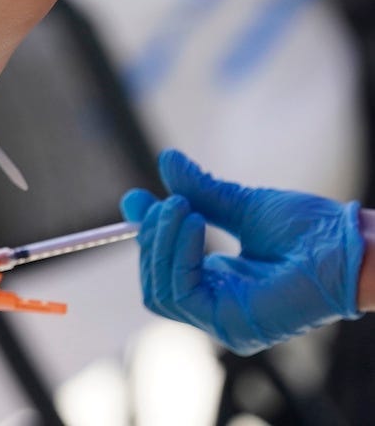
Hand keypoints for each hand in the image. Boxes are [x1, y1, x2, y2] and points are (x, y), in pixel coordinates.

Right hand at [120, 149, 362, 354]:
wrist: (348, 246)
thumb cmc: (312, 231)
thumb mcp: (243, 207)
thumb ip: (201, 194)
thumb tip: (167, 160)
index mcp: (220, 287)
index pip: (163, 272)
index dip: (146, 237)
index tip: (137, 199)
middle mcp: (219, 309)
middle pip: (154, 286)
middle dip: (152, 240)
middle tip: (170, 202)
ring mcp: (225, 322)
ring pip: (160, 292)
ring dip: (163, 243)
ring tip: (184, 207)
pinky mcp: (234, 325)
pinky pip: (182, 292)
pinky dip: (179, 254)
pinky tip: (195, 223)